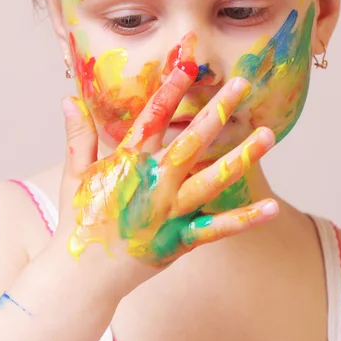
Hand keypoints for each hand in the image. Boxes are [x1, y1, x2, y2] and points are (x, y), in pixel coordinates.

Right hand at [55, 64, 278, 295]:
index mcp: (127, 163)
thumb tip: (67, 98)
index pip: (153, 116)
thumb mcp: (74, 174)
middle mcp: (153, 183)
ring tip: (268, 134)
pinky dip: (245, 219)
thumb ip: (78, 135)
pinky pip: (216, 229)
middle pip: (191, 141)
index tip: (190, 63)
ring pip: (211, 181)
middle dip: (217, 110)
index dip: (171, 88)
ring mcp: (169, 213)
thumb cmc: (78, 221)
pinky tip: (273, 207)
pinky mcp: (179, 241)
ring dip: (241, 157)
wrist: (80, 277)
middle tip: (242, 84)